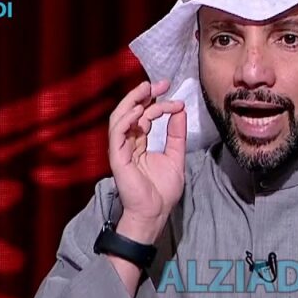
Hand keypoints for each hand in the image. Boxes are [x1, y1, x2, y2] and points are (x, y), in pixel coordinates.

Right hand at [108, 80, 186, 243]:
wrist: (155, 213)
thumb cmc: (162, 190)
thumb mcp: (176, 156)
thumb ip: (176, 135)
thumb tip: (180, 111)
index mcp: (139, 142)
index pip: (145, 116)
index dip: (159, 104)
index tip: (176, 99)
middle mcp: (128, 143)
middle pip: (131, 112)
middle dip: (144, 95)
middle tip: (160, 84)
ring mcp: (121, 149)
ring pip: (120, 118)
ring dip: (132, 101)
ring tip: (147, 90)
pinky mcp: (117, 158)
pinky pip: (117, 134)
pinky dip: (126, 120)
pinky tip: (138, 112)